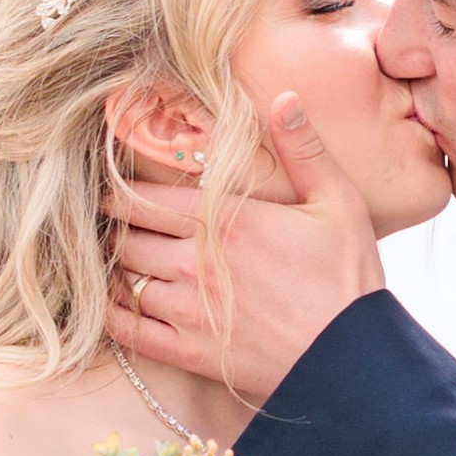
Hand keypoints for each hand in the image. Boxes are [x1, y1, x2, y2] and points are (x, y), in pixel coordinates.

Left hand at [106, 90, 385, 408]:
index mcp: (225, 220)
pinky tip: (112, 307)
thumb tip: (284, 97)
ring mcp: (188, 310)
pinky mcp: (189, 353)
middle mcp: (195, 262)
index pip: (144, 199)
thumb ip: (304, 149)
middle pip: (125, 238)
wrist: (353, 358)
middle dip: (111, 230)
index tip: (105, 191)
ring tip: (108, 263)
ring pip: (123, 282)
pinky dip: (112, 316)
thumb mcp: (337, 203)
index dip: (116, 194)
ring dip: (112, 271)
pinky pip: (129, 331)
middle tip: (102, 227)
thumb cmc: (347, 278)